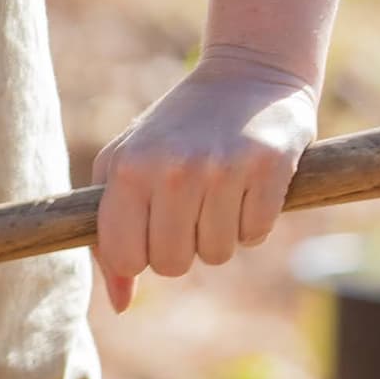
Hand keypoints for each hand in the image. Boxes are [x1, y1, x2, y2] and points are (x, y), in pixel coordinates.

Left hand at [89, 49, 319, 312]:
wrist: (248, 74)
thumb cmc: (176, 129)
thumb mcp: (127, 166)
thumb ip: (111, 233)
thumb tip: (119, 304)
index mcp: (128, 168)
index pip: (126, 257)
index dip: (140, 256)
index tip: (151, 231)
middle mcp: (172, 169)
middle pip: (173, 264)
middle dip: (182, 246)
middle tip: (189, 207)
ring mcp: (222, 168)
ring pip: (218, 254)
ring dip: (220, 232)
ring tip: (219, 190)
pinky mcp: (268, 168)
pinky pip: (255, 235)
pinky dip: (253, 221)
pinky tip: (247, 185)